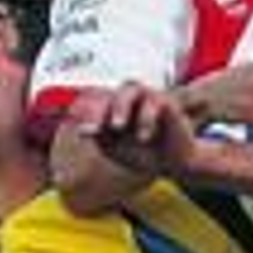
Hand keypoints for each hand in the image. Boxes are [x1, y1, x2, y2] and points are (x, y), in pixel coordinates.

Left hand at [71, 83, 196, 178]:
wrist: (171, 163)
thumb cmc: (140, 152)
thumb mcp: (115, 147)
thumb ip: (100, 135)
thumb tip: (82, 129)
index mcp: (108, 108)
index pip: (91, 100)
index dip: (82, 111)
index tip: (81, 130)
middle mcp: (125, 98)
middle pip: (107, 93)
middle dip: (97, 109)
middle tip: (93, 129)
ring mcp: (145, 97)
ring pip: (129, 89)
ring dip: (120, 106)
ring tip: (117, 126)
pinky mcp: (166, 101)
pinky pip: (154, 102)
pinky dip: (146, 118)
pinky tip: (143, 137)